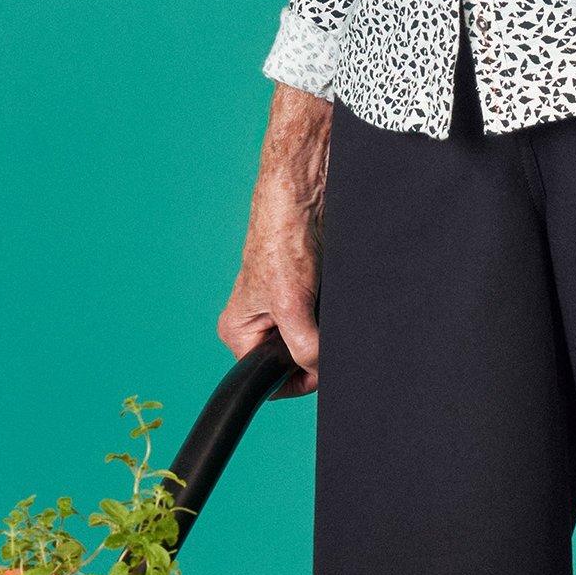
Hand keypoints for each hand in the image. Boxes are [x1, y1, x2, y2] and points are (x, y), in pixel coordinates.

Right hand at [218, 86, 331, 394]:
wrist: (305, 194)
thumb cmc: (282, 240)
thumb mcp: (291, 306)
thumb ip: (304, 348)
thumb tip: (324, 371)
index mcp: (239, 332)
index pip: (268, 380)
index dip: (299, 380)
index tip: (321, 367)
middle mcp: (260, 324)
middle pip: (294, 363)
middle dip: (316, 355)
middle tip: (327, 330)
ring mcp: (285, 311)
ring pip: (314, 344)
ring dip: (328, 334)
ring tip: (328, 307)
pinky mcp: (308, 295)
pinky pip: (326, 323)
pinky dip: (336, 318)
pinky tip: (335, 300)